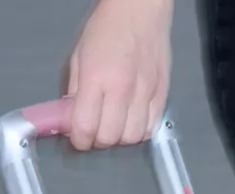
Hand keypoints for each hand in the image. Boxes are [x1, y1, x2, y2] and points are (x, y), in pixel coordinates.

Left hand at [67, 0, 172, 150]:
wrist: (140, 10)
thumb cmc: (108, 27)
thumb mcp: (79, 55)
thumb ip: (75, 89)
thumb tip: (73, 116)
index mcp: (96, 77)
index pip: (85, 127)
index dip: (79, 140)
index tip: (78, 138)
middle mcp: (122, 89)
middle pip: (109, 138)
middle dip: (98, 140)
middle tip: (96, 129)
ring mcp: (145, 93)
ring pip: (131, 138)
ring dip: (120, 137)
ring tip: (115, 124)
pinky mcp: (161, 95)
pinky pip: (150, 128)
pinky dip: (139, 131)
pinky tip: (132, 120)